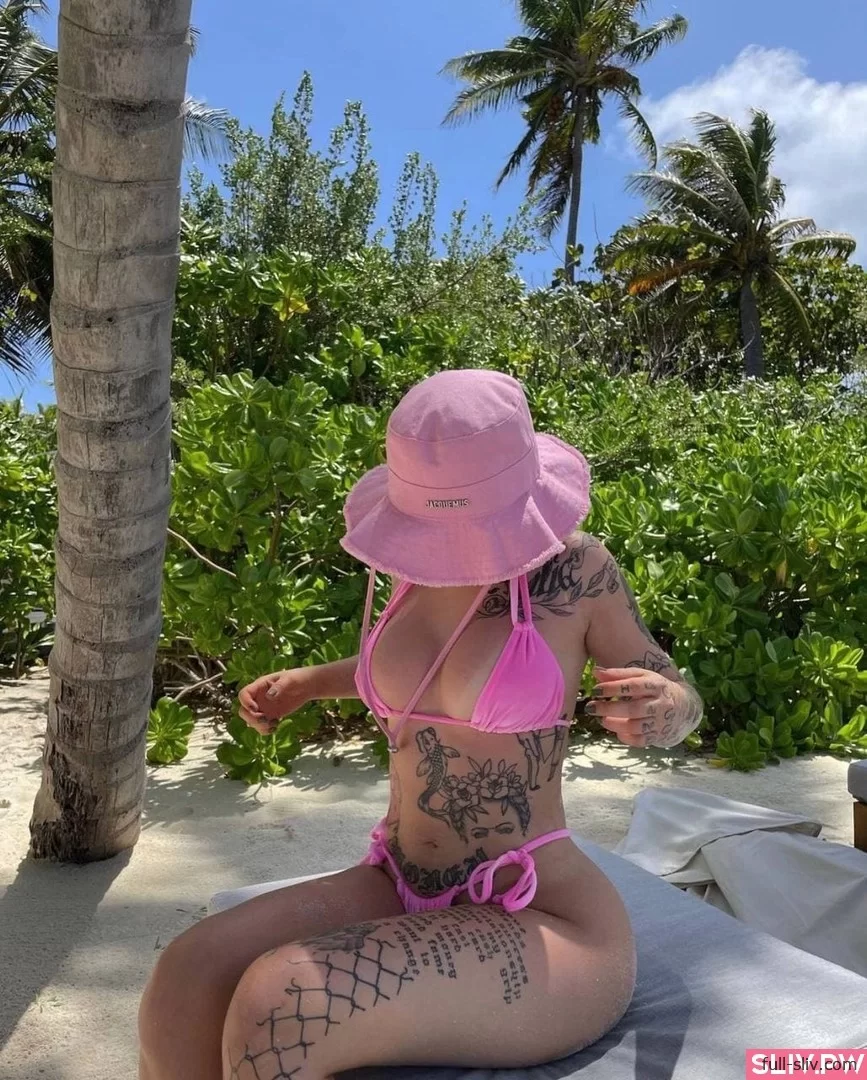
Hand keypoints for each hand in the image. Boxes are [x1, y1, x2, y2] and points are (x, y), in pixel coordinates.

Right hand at [238, 669, 312, 734]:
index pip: (243, 694)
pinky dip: (265, 730)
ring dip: (259, 726)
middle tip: (266, 719)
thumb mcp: (290, 679)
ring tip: (274, 724)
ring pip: (251, 722)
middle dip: (251, 718)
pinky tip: (276, 726)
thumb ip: (279, 686)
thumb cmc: (297, 679)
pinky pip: (260, 727)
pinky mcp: (270, 716)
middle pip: (243, 711)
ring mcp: (263, 708)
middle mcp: (258, 698)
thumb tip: (269, 696)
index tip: (256, 709)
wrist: (305, 687)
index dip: (245, 703)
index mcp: (260, 686)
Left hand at [585, 666, 702, 748]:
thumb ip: (619, 675)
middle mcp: (660, 704)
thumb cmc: (656, 689)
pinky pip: (641, 740)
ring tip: (602, 720)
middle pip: (633, 708)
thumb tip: (595, 672)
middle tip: (591, 708)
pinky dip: (626, 737)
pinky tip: (616, 730)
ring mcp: (660, 722)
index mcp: (656, 685)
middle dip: (609, 709)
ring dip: (615, 724)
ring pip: (636, 726)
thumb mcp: (642, 676)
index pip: (633, 686)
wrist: (685, 708)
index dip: (613, 688)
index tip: (596, 690)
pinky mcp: (658, 736)